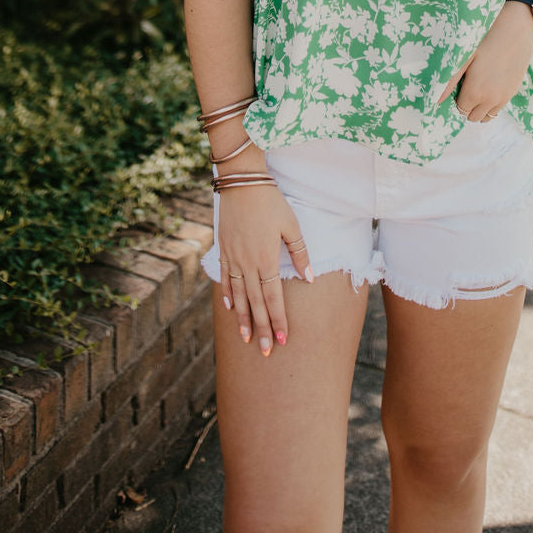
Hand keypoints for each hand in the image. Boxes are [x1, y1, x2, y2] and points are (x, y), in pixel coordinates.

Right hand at [218, 183, 313, 356]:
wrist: (241, 181)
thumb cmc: (270, 201)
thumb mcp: (291, 224)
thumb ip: (300, 252)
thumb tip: (309, 278)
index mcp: (266, 259)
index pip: (273, 298)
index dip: (278, 320)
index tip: (282, 340)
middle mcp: (248, 263)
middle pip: (255, 303)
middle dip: (261, 329)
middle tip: (264, 351)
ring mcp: (233, 257)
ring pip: (238, 296)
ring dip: (243, 319)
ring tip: (245, 338)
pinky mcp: (224, 249)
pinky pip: (225, 278)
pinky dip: (228, 295)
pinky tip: (231, 309)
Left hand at [433, 1, 532, 119]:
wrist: (516, 29)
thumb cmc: (485, 38)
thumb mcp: (464, 57)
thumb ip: (449, 81)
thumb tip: (435, 101)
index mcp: (474, 92)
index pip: (459, 109)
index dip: (455, 98)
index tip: (456, 85)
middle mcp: (490, 100)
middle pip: (472, 116)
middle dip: (466, 106)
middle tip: (465, 86)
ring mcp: (503, 98)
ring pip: (487, 116)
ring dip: (480, 107)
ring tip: (477, 87)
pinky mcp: (513, 91)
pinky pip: (498, 108)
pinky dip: (491, 103)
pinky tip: (489, 84)